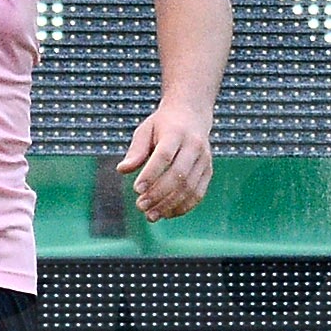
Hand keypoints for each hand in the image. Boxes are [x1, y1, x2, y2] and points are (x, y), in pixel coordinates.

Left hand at [118, 105, 211, 220]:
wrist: (191, 115)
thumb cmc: (162, 125)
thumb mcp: (145, 130)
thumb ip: (135, 151)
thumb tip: (121, 170)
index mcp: (176, 132)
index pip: (164, 156)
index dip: (151, 174)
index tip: (136, 189)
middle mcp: (194, 146)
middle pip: (178, 174)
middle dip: (159, 194)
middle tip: (140, 206)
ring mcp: (204, 159)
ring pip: (189, 187)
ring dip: (169, 205)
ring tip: (150, 215)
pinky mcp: (208, 171)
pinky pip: (198, 193)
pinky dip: (183, 207)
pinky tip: (166, 214)